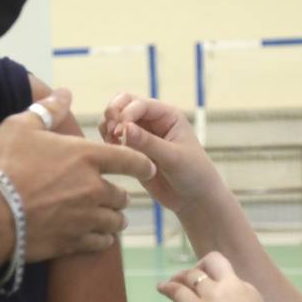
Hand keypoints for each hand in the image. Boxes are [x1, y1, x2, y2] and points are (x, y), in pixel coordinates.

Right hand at [0, 88, 156, 258]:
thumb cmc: (2, 165)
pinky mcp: (73, 242)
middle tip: (115, 196)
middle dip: (119, 195)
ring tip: (111, 220)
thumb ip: (48, 110)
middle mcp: (93, 188)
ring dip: (114, 219)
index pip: (129, 159)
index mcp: (86, 157)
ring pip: (114, 221)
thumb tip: (64, 93)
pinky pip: (100, 243)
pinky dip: (102, 240)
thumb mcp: (20, 127)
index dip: (142, 163)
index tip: (148, 166)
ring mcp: (85, 218)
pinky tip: (99, 239)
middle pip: (122, 195)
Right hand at [99, 93, 226, 213]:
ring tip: (112, 145)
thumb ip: (148, 143)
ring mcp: (140, 134)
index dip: (125, 113)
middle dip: (113, 114)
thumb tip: (124, 128)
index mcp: (167, 115)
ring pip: (114, 119)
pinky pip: (112, 138)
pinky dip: (107, 141)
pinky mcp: (131, 149)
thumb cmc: (193, 174)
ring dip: (108, 127)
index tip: (120, 132)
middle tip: (111, 133)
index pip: (139, 103)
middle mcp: (152, 120)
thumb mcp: (173, 158)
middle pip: (123, 103)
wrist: (193, 198)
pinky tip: (113, 153)